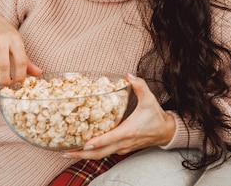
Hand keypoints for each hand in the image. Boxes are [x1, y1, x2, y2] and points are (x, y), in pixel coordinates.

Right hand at [0, 13, 41, 85]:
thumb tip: (39, 73)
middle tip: (6, 84)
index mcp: (15, 39)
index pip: (21, 61)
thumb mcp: (17, 43)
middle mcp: (1, 38)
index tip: (18, 84)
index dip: (20, 76)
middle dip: (5, 80)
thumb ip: (26, 60)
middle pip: (4, 66)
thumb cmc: (5, 35)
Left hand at [61, 74, 175, 159]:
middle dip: (82, 154)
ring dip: (84, 155)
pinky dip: (92, 153)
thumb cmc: (156, 116)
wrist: (165, 132)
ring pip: (101, 155)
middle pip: (100, 153)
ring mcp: (123, 148)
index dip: (96, 142)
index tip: (83, 143)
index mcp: (129, 130)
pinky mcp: (122, 149)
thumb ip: (139, 86)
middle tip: (65, 152)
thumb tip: (128, 75)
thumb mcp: (149, 99)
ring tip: (67, 152)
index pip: (110, 139)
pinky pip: (105, 154)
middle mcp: (124, 142)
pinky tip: (82, 149)